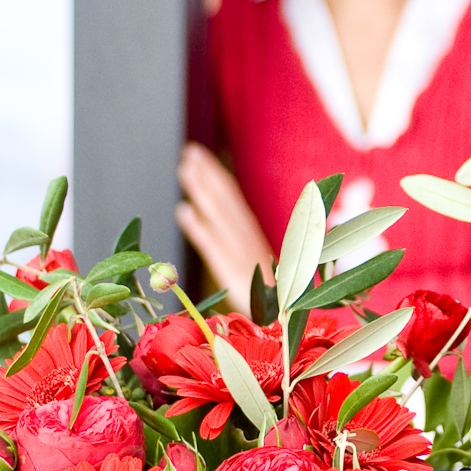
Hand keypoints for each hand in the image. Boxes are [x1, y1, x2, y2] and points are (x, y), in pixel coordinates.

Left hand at [177, 143, 274, 312]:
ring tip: (185, 169)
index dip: (214, 175)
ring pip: (219, 215)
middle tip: (189, 150)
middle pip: (225, 200)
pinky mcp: (232, 272)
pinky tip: (183, 211)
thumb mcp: (257, 266)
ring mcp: (239, 253)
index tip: (198, 155)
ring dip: (202, 190)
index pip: (231, 198)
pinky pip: (214, 246)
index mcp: (252, 235)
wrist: (287, 320)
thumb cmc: (269, 297)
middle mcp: (246, 238)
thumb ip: (239, 246)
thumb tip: (209, 222)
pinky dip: (199, 227)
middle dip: (207, 174)